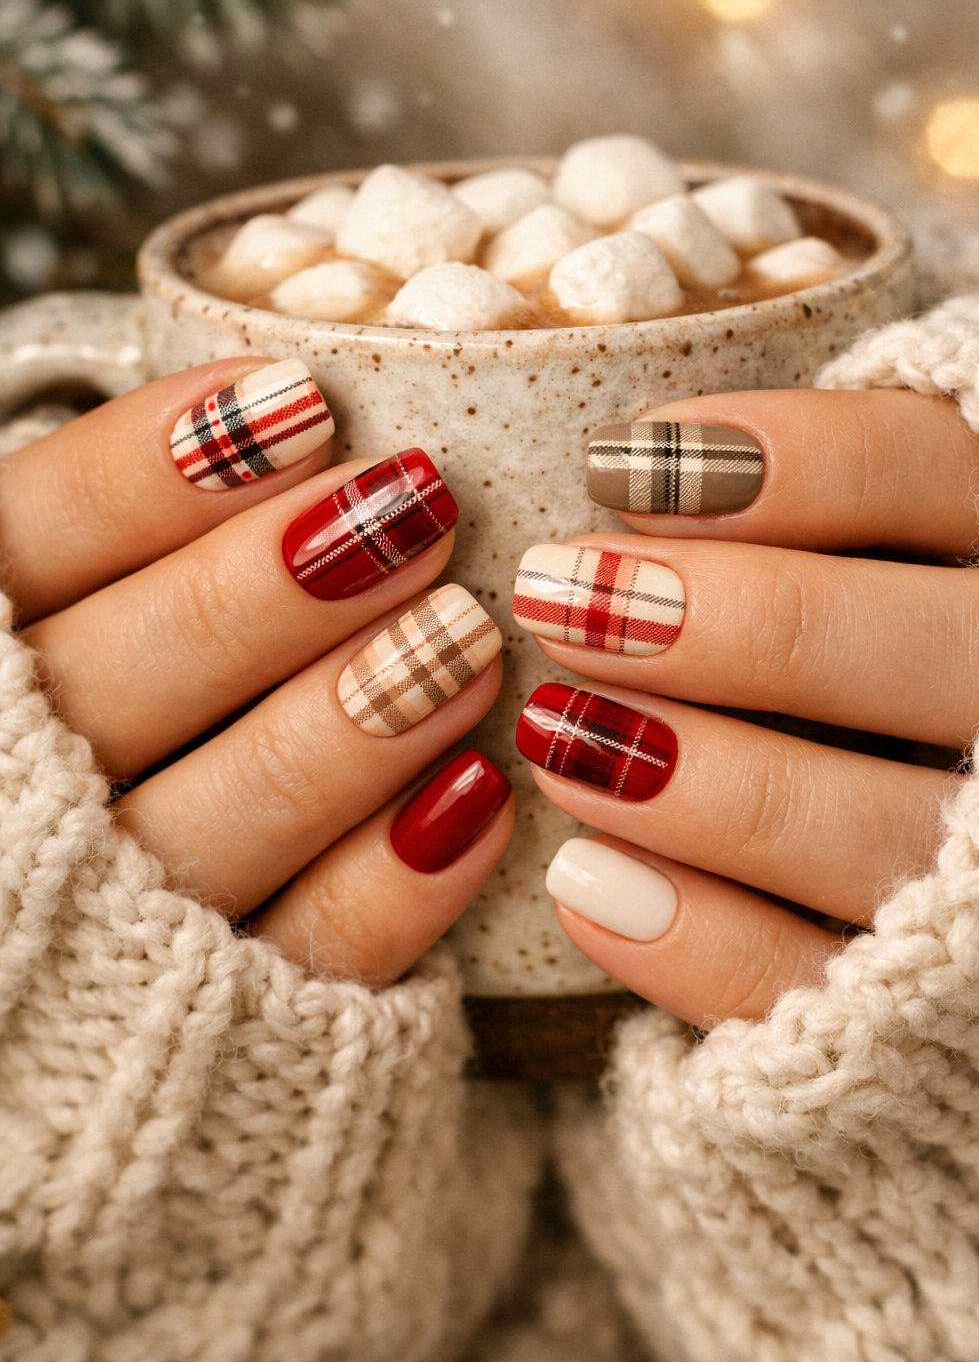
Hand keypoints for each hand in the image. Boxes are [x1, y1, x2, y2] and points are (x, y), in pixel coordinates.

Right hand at [3, 356, 510, 984]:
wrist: (93, 971)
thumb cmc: (100, 737)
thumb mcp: (83, 610)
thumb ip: (134, 541)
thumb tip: (294, 414)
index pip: (30, 547)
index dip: (154, 470)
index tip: (302, 406)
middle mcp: (15, 801)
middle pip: (118, 680)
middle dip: (273, 586)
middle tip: (415, 503)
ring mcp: (111, 929)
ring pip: (212, 822)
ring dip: (348, 724)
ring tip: (465, 637)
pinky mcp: (220, 1026)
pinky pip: (302, 960)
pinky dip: (393, 882)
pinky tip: (479, 795)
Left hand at [513, 388, 978, 1029]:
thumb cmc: (912, 666)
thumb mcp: (904, 552)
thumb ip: (833, 500)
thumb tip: (630, 464)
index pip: (927, 470)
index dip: (777, 460)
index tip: (614, 466)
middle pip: (898, 644)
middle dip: (710, 618)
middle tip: (555, 595)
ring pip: (864, 825)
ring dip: (689, 782)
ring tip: (553, 734)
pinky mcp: (938, 1012)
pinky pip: (821, 985)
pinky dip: (695, 940)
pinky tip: (583, 881)